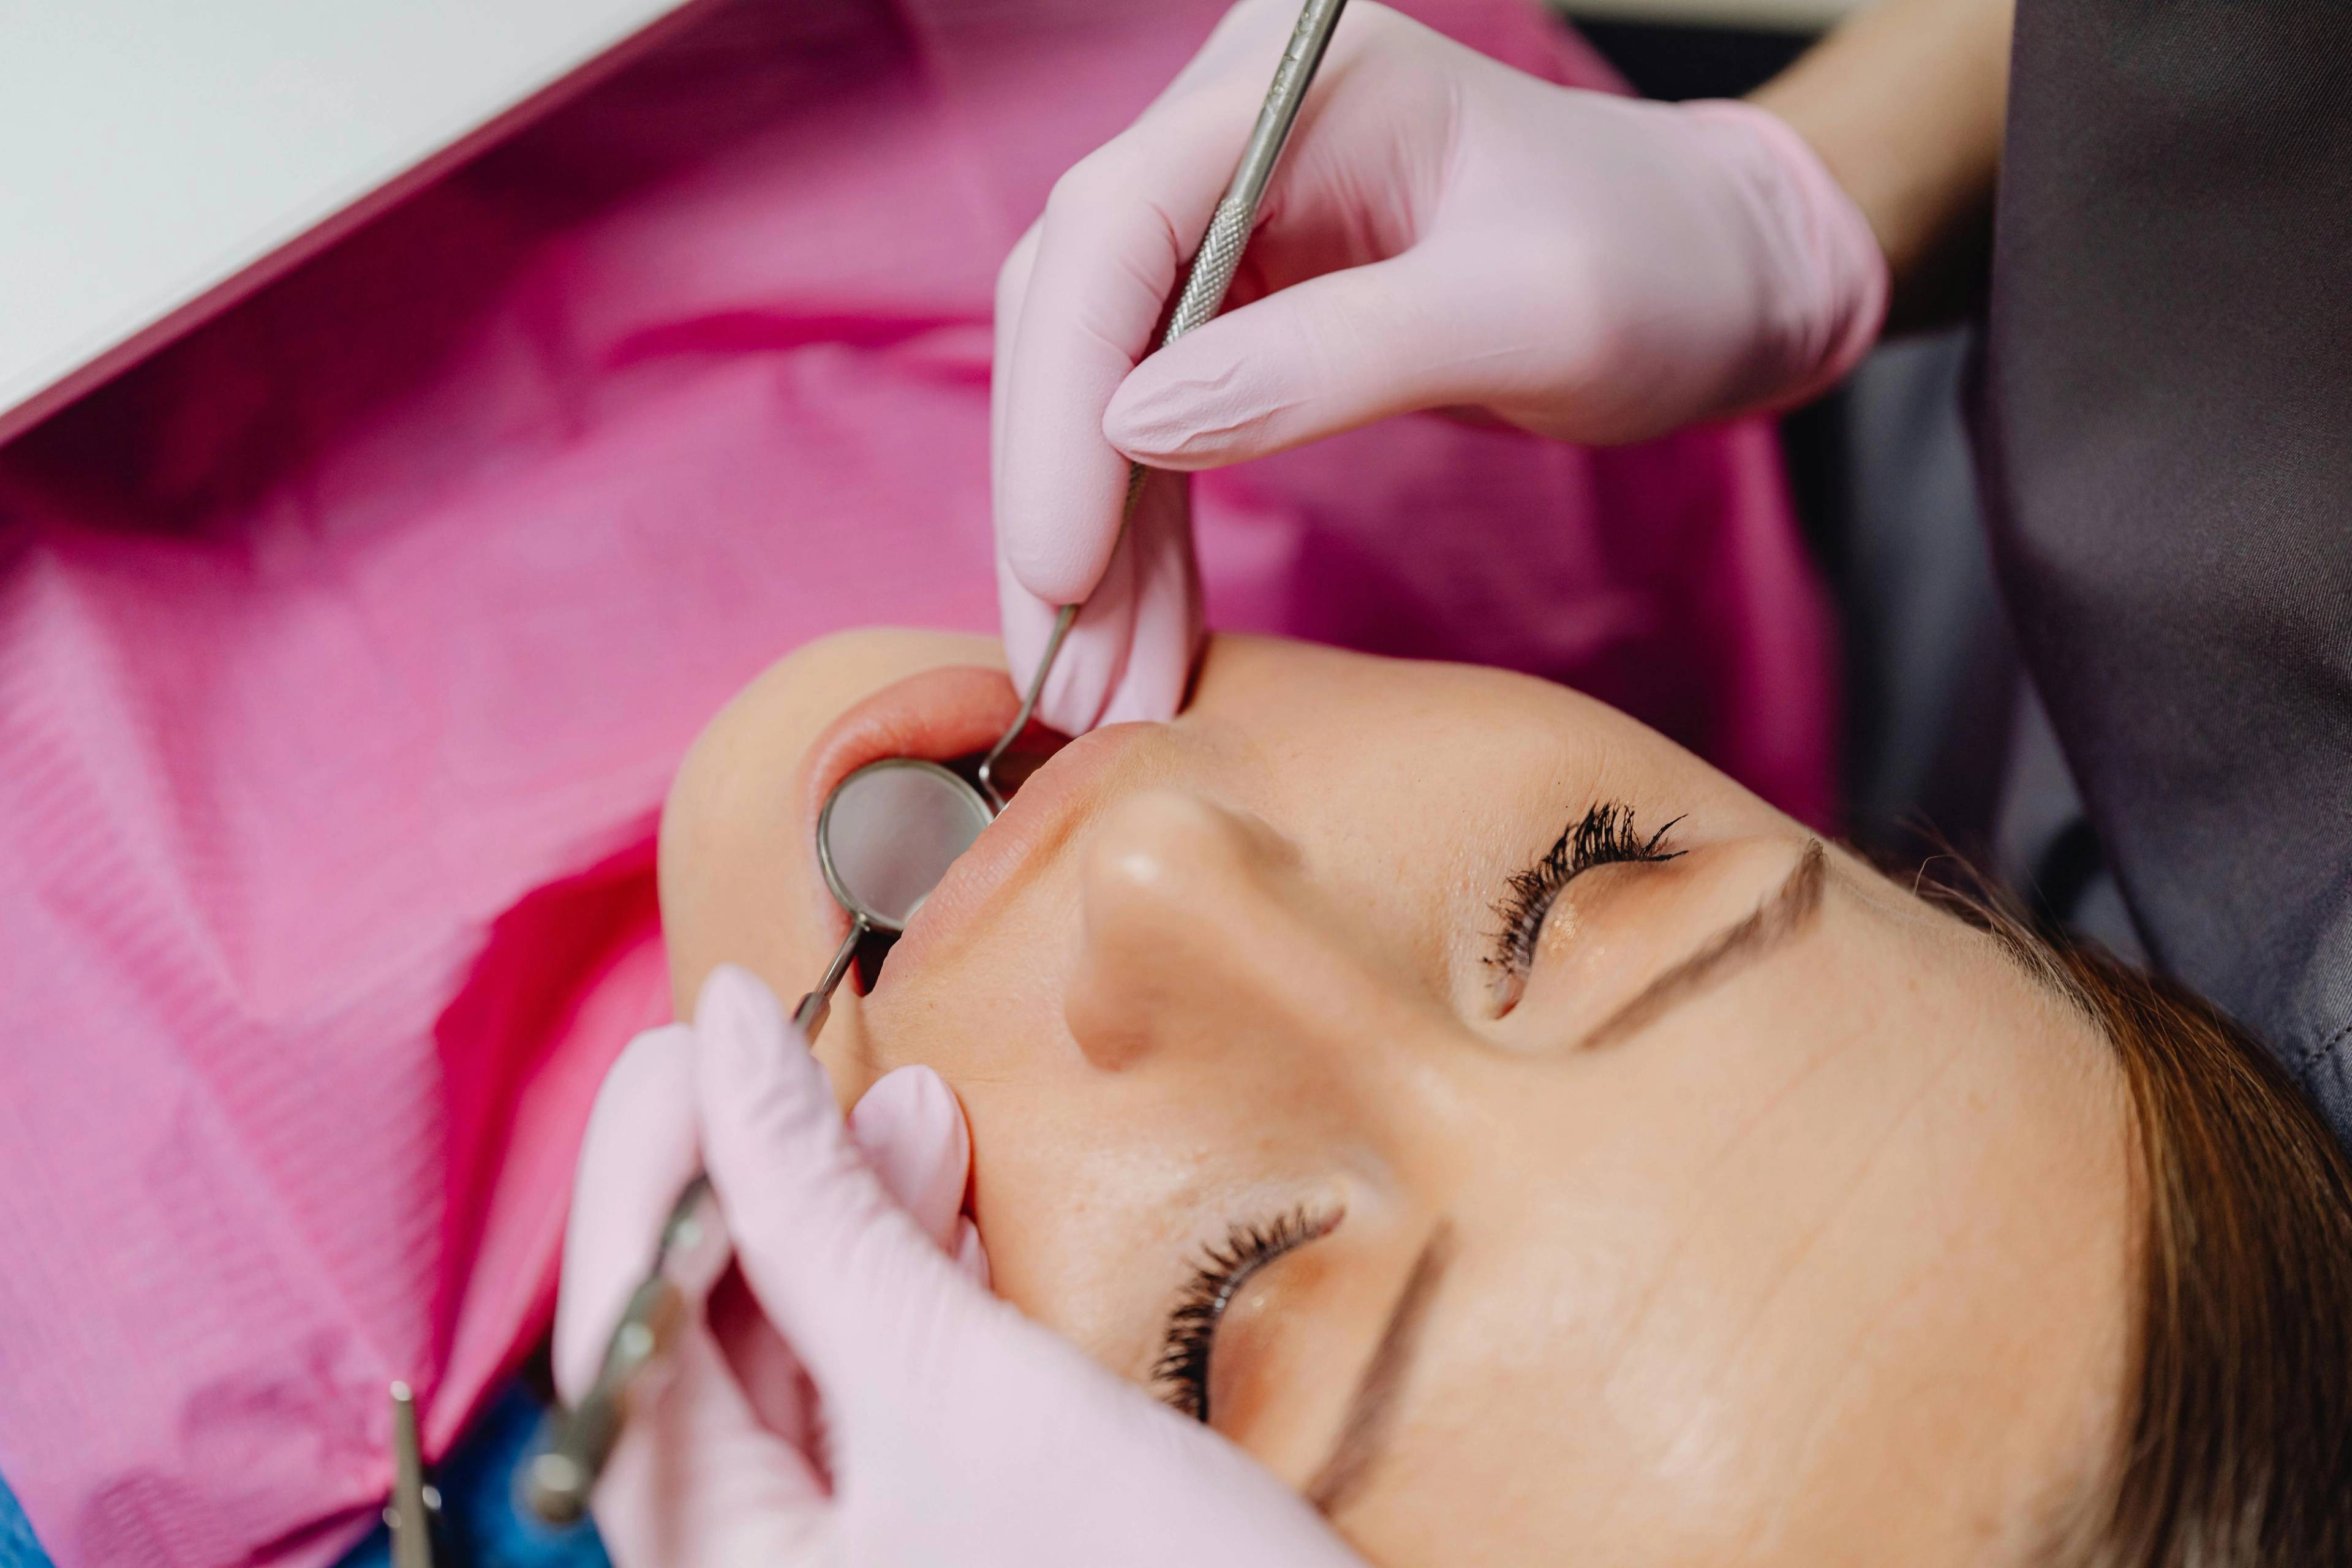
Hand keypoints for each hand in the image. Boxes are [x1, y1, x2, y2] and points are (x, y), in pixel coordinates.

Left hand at [555, 965, 1366, 1566]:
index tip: (701, 1038)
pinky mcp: (936, 1533)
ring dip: (844, 1220)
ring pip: (797, 1360)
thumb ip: (825, 1221)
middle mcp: (759, 1567)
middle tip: (791, 1052)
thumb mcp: (966, 1389)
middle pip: (699, 1346)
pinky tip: (940, 1204)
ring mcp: (852, 1553)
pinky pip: (879, 1394)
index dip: (649, 1172)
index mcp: (715, 1566)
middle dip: (756, 1181)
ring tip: (907, 1106)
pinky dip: (904, 1288)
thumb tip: (731, 1046)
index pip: (620, 1342)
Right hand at [992, 0, 1885, 732]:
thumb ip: (1334, 358)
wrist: (1721, 272)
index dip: (1060, 403)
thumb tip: (1135, 425)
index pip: (1114, 226)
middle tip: (1062, 674)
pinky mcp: (1239, 303)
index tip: (1061, 565)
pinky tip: (1139, 640)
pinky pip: (1153, 426)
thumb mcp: (1530, 313)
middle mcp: (1230, 133)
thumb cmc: (1661, 263)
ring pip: (1096, 386)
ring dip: (1092, 548)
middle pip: (1072, 314)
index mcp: (1293, 81)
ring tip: (1100, 694)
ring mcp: (1227, 218)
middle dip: (1059, 502)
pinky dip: (1142, 539)